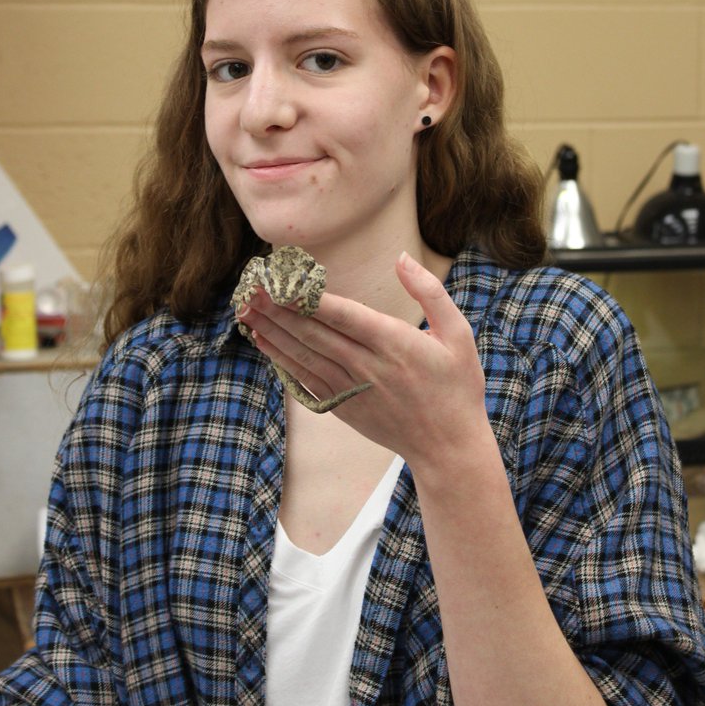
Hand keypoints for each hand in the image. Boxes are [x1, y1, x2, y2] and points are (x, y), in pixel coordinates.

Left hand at [238, 252, 488, 466]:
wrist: (448, 448)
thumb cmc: (457, 387)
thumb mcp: (458, 334)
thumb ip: (430, 292)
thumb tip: (401, 258)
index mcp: (394, 344)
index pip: (344, 315)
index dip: (311, 298)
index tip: (284, 280)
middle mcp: (368, 367)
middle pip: (315, 334)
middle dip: (279, 310)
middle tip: (251, 288)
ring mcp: (352, 390)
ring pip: (304, 356)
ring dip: (273, 332)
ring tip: (246, 310)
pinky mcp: (343, 407)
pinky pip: (305, 380)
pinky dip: (282, 360)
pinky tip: (264, 342)